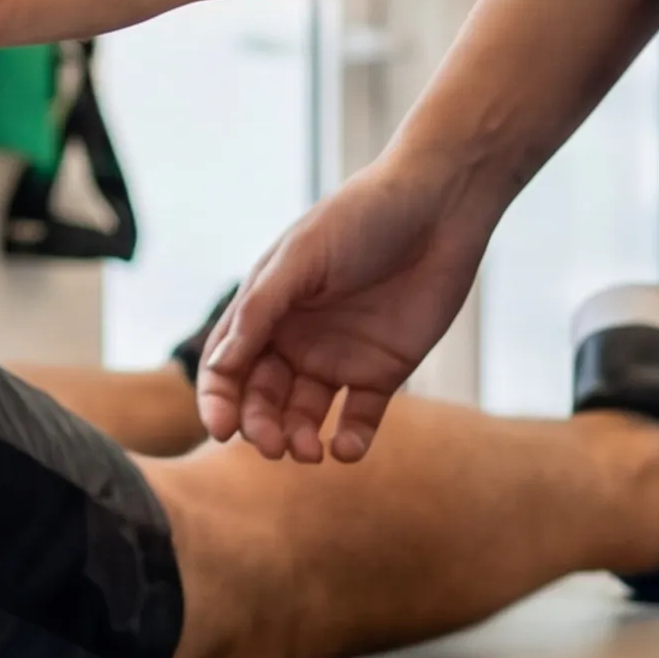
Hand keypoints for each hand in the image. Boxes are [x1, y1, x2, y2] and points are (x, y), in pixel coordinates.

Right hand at [200, 157, 504, 461]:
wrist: (440, 207)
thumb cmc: (360, 218)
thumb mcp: (301, 257)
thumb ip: (260, 310)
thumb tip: (220, 365)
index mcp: (265, 310)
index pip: (228, 366)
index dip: (219, 400)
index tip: (221, 429)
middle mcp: (296, 339)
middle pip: (263, 399)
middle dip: (260, 426)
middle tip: (271, 445)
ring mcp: (339, 357)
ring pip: (306, 415)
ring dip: (300, 438)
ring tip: (309, 450)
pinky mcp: (383, 371)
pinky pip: (359, 418)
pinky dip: (350, 440)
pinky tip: (346, 448)